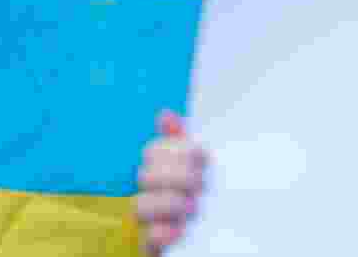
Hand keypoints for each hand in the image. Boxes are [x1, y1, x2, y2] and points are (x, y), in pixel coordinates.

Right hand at [136, 111, 207, 254]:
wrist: (216, 239)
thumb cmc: (205, 198)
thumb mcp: (198, 167)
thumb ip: (183, 143)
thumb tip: (164, 114)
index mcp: (160, 169)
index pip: (153, 150)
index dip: (177, 150)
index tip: (203, 156)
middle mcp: (150, 193)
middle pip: (146, 175)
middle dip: (176, 176)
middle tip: (201, 182)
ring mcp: (148, 220)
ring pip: (140, 205)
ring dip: (168, 203)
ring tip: (194, 205)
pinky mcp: (152, 246)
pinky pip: (148, 238)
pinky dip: (164, 233)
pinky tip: (182, 229)